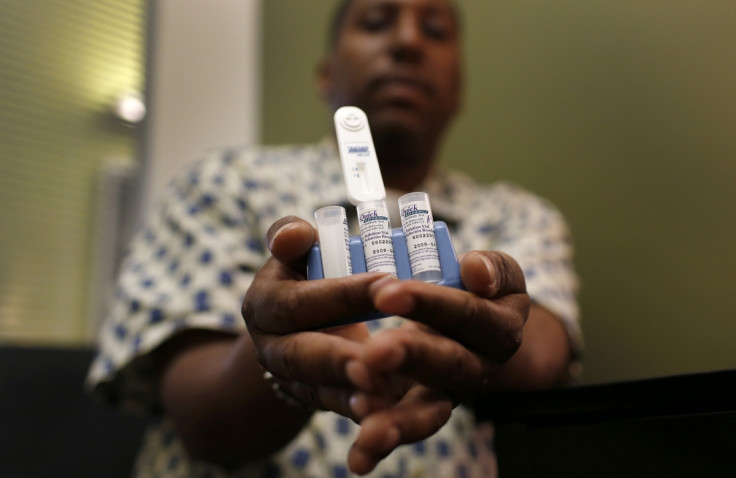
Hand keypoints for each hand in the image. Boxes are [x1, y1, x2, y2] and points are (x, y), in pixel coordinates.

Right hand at [242, 216, 391, 417]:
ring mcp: (291, 379)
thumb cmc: (305, 278)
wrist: (296, 329)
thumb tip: (295, 234)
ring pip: (318, 388)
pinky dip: (358, 409)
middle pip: (301, 354)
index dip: (342, 293)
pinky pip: (335, 408)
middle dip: (337, 357)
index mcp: (264, 304)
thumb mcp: (294, 255)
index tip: (388, 282)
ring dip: (350, 391)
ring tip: (382, 390)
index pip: (300, 300)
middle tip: (374, 356)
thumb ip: (291, 238)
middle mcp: (270, 347)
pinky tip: (384, 411)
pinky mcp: (314, 400)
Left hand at [345, 250, 529, 473]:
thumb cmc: (478, 291)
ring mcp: (450, 395)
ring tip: (367, 426)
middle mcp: (478, 367)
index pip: (466, 314)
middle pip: (448, 364)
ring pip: (430, 411)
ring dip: (398, 419)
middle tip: (375, 350)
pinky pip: (406, 430)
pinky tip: (358, 459)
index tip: (387, 291)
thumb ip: (493, 267)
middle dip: (412, 357)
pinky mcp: (422, 411)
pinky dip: (382, 445)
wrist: (473, 328)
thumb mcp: (496, 273)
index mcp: (498, 328)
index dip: (429, 303)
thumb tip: (474, 270)